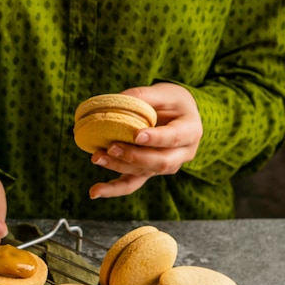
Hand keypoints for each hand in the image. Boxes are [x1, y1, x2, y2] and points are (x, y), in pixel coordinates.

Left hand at [89, 82, 202, 198]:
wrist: (181, 118)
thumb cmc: (173, 103)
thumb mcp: (164, 92)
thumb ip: (143, 96)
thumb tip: (115, 101)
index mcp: (190, 132)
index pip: (173, 138)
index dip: (155, 139)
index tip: (136, 136)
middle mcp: (181, 155)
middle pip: (159, 162)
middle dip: (134, 157)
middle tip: (112, 147)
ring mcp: (164, 167)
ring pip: (143, 173)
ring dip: (118, 166)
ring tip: (97, 157)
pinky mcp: (148, 173)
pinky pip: (131, 184)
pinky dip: (112, 189)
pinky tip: (94, 191)